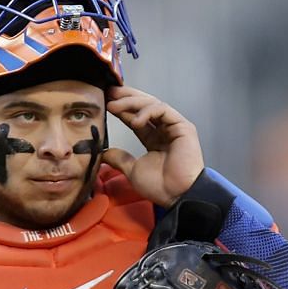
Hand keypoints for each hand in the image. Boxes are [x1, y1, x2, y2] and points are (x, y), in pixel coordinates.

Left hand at [102, 85, 203, 204]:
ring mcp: (174, 127)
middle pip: (144, 106)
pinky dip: (147, 112)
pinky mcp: (183, 126)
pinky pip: (163, 110)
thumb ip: (120, 159)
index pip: (136, 117)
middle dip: (126, 97)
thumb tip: (104, 153)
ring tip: (114, 106)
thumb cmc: (160, 186)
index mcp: (154, 139)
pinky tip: (134, 120)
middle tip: (108, 93)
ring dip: (131, 103)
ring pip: (152, 104)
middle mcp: (165, 130)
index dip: (121, 109)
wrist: (178, 195)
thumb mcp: (132, 170)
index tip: (105, 103)